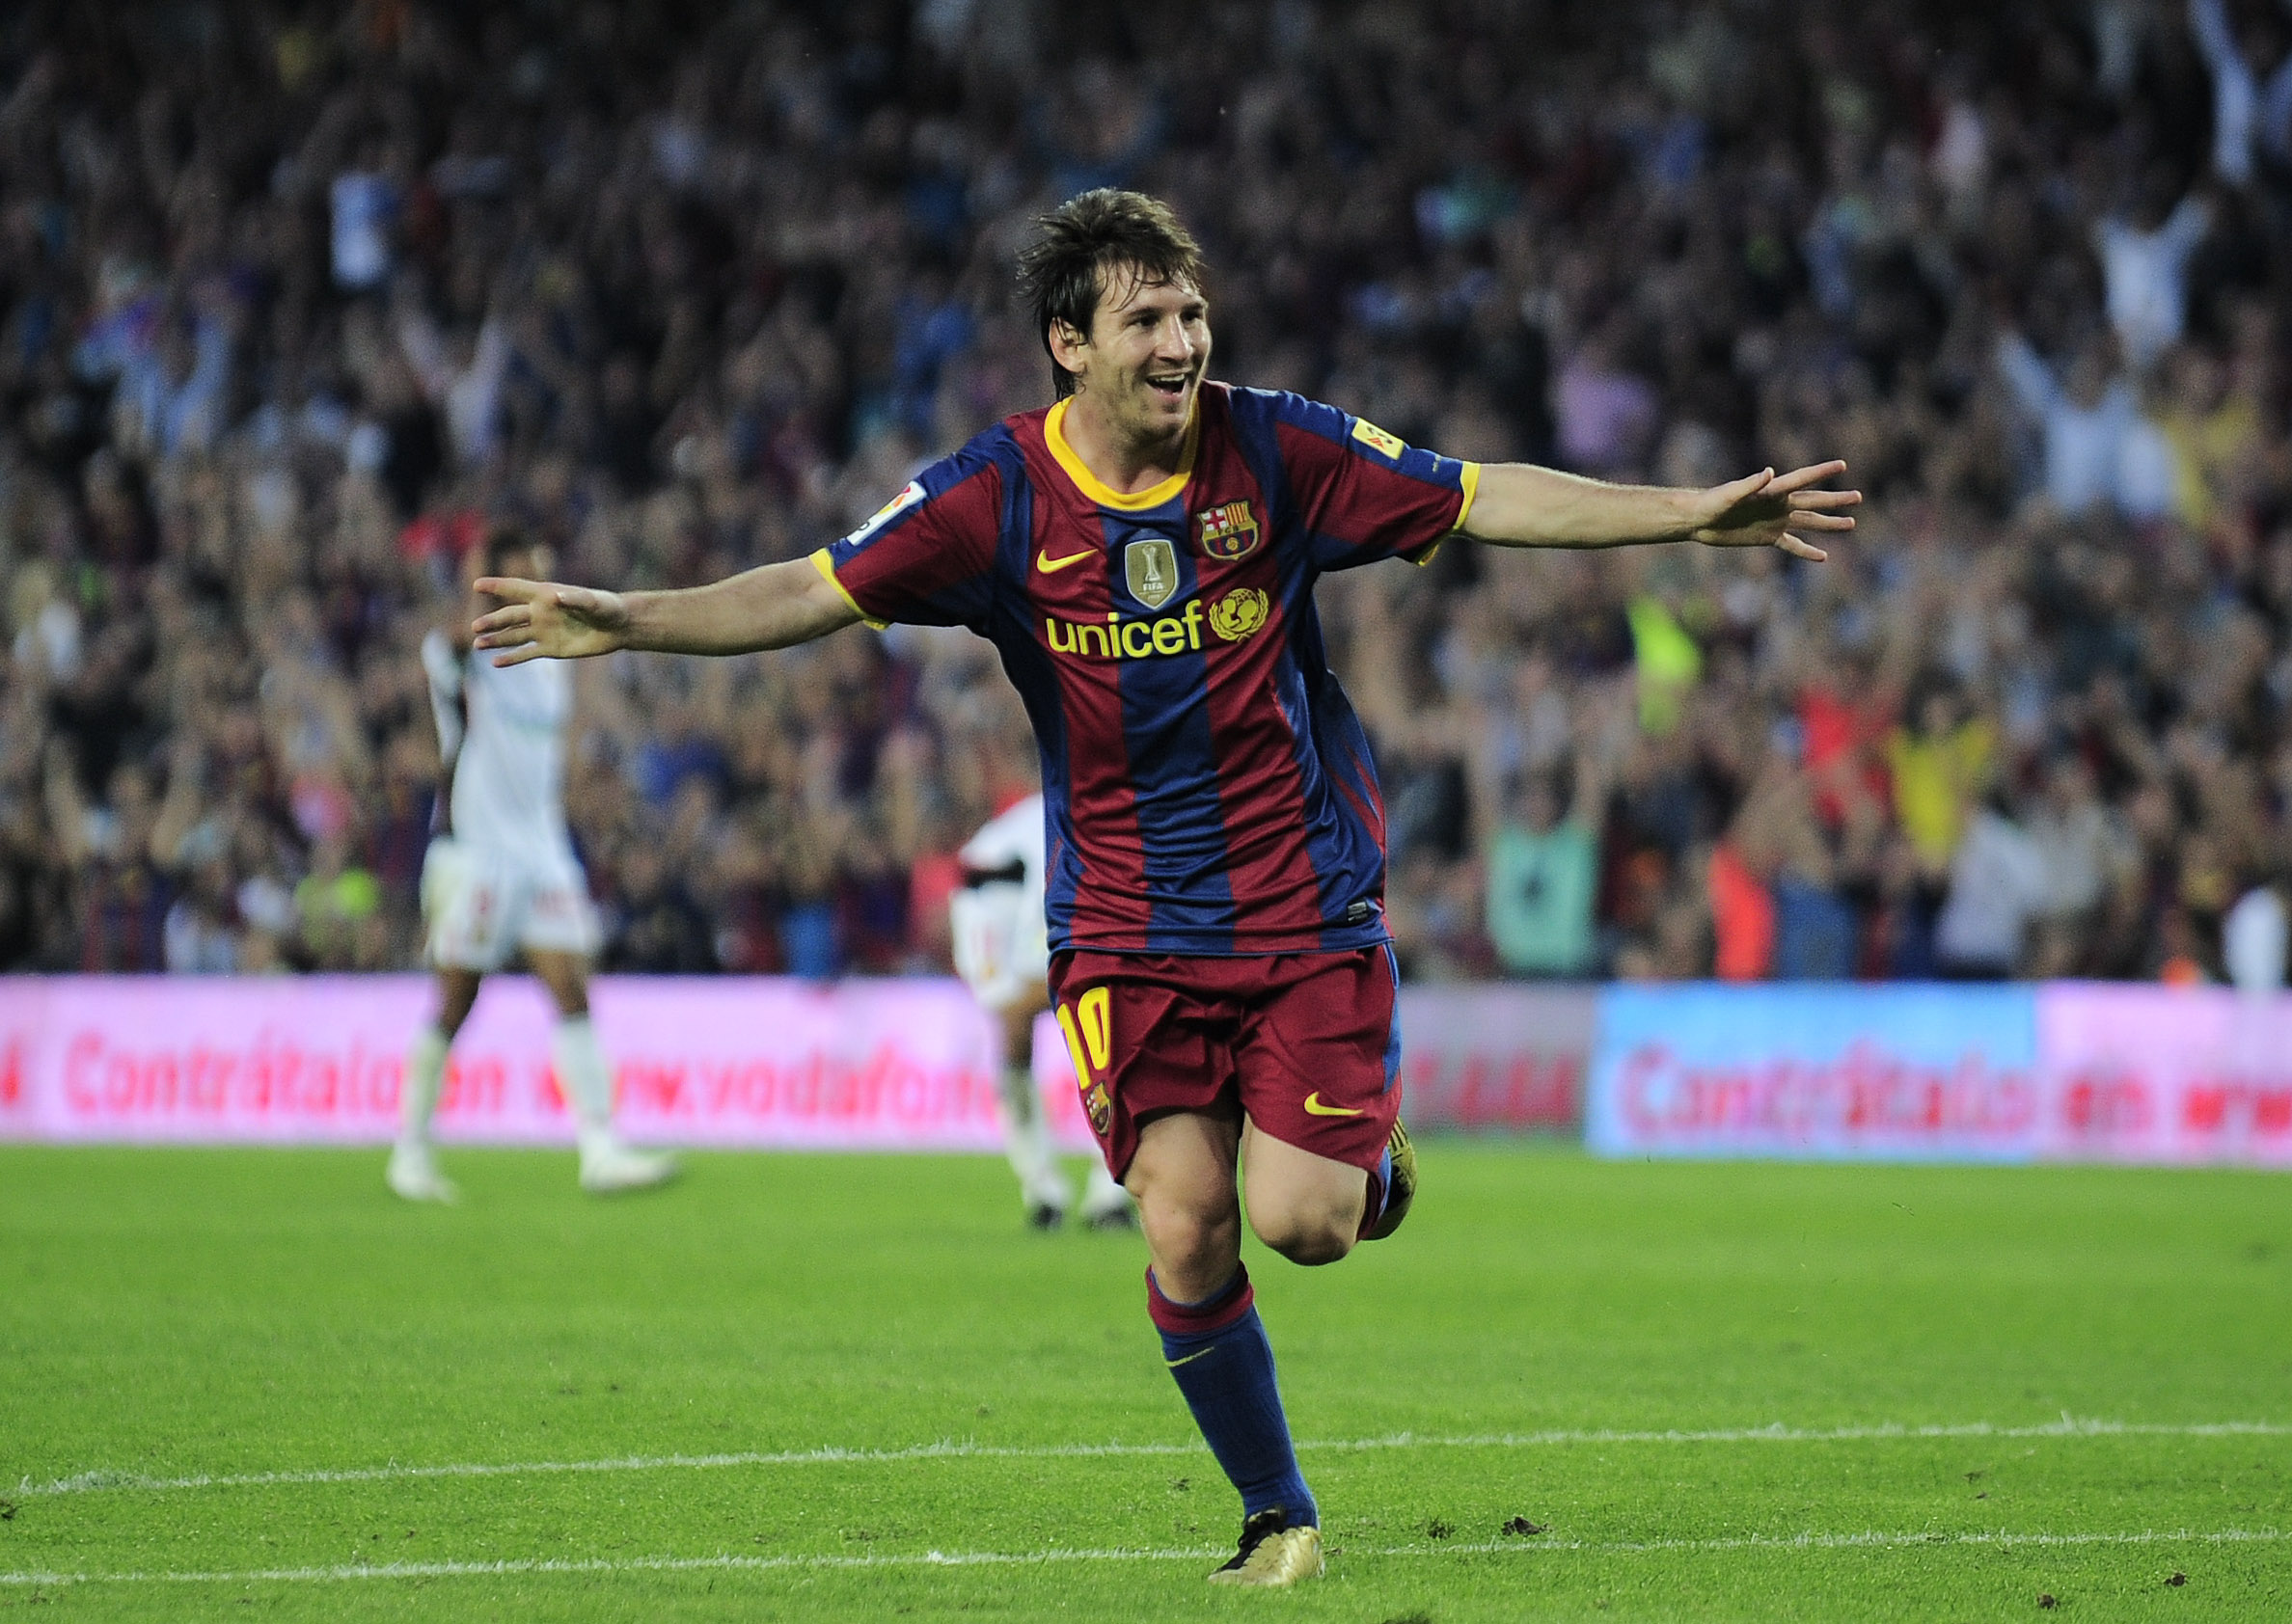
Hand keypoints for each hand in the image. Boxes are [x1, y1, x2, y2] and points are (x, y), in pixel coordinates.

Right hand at [471, 577, 631, 664]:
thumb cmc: (607, 607)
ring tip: (477, 644)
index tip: (476, 585)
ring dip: (496, 640)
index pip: (517, 589)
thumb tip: (555, 597)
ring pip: (514, 635)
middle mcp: (540, 612)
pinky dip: (512, 658)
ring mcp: (543, 630)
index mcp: (546, 594)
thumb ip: (576, 599)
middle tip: (475, 627)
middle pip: (510, 616)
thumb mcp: (594, 602)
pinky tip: (495, 662)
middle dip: (493, 621)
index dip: (497, 586)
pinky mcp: (550, 648)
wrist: (618, 627)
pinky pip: (527, 653)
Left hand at [1685, 461, 1859, 561]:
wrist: (1698, 520)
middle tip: (1858, 497)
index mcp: (1772, 491)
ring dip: (1829, 524)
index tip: (1842, 465)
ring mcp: (1775, 521)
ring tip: (1852, 523)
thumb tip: (1770, 472)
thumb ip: (1751, 483)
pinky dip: (1807, 550)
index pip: (1802, 479)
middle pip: (1813, 501)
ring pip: (1809, 523)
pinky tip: (1823, 556)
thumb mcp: (1731, 493)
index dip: (1821, 472)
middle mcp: (1778, 505)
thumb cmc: (1712, 502)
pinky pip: (1792, 545)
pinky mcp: (1767, 538)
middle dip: (1836, 500)